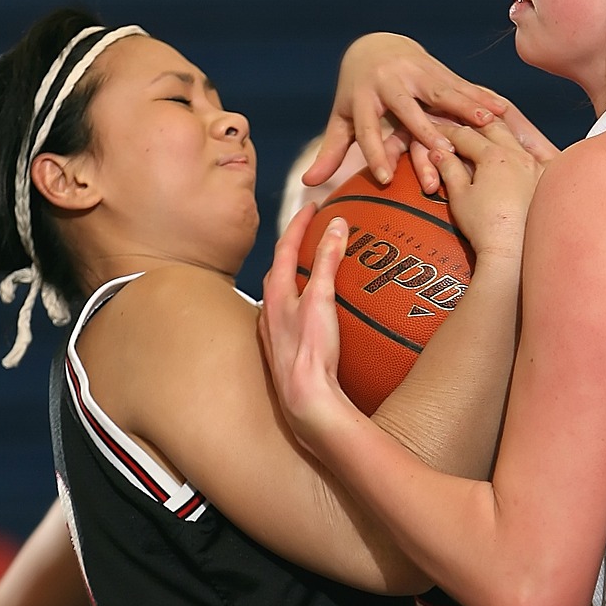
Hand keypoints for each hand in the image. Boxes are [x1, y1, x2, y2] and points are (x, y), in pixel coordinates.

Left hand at [258, 206, 357, 450]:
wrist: (305, 400)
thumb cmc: (310, 352)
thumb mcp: (320, 299)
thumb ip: (327, 261)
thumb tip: (337, 225)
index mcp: (275, 294)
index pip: (284, 247)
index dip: (299, 223)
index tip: (313, 205)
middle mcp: (269, 311)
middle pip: (278, 270)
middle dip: (293, 248)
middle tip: (311, 233)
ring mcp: (274, 333)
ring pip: (282, 296)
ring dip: (295, 278)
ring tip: (314, 270)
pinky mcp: (285, 352)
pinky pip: (291, 318)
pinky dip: (302, 306)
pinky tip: (315, 316)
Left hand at [306, 33, 561, 194]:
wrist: (376, 45)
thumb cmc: (357, 93)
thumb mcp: (342, 118)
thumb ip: (331, 151)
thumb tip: (307, 185)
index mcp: (364, 97)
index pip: (367, 128)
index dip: (373, 152)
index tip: (383, 177)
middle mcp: (390, 82)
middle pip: (409, 110)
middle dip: (425, 129)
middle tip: (443, 153)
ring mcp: (416, 72)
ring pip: (441, 92)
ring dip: (464, 106)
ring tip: (486, 122)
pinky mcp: (438, 68)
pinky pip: (462, 85)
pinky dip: (482, 97)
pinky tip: (503, 109)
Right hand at [430, 119, 545, 267]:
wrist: (511, 253)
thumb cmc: (486, 228)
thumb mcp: (459, 195)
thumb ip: (449, 168)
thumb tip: (438, 152)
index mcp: (494, 155)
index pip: (465, 135)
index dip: (447, 132)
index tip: (436, 131)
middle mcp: (518, 155)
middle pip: (492, 127)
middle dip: (472, 125)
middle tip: (459, 127)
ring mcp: (534, 166)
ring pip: (513, 137)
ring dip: (495, 132)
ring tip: (482, 134)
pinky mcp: (543, 181)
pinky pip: (530, 154)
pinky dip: (515, 148)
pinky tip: (509, 152)